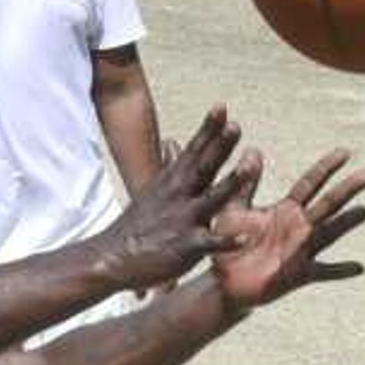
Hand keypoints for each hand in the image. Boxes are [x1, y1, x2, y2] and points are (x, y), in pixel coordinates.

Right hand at [96, 104, 249, 287]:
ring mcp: (183, 220)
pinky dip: (226, 242)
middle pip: (204, 167)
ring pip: (212, 199)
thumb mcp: (155, 190)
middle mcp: (180, 196)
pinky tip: (245, 238)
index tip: (222, 107)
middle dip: (220, 146)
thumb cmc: (139, 224)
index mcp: (174, 182)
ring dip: (231, 183)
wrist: (113, 257)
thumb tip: (173, 141)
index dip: (208, 129)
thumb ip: (171, 166)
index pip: (194, 150)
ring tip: (251, 168)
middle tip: (236, 125)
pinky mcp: (185, 247)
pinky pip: (209, 244)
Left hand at [211, 148, 364, 309]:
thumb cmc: (229, 243)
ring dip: (347, 222)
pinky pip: (324, 271)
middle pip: (328, 204)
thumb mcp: (234, 208)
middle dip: (347, 189)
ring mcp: (302, 250)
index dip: (327, 168)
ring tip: (364, 211)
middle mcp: (299, 227)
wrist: (225, 281)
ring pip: (329, 232)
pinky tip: (360, 267)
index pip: (311, 184)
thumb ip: (245, 182)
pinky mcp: (299, 274)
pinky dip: (341, 269)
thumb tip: (252, 148)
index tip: (345, 152)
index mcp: (286, 209)